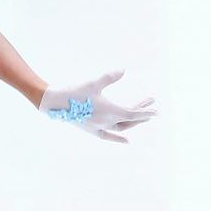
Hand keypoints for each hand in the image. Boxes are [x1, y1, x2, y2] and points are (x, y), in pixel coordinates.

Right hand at [39, 70, 156, 143]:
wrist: (54, 103)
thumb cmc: (74, 91)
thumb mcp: (93, 82)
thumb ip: (109, 77)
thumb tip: (124, 69)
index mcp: (110, 111)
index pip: (133, 113)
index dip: (146, 111)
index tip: (157, 110)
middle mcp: (107, 121)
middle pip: (130, 119)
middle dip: (142, 112)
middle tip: (151, 104)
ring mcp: (99, 127)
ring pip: (122, 127)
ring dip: (133, 123)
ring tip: (142, 117)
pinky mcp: (91, 130)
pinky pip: (109, 136)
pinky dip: (119, 138)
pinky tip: (127, 141)